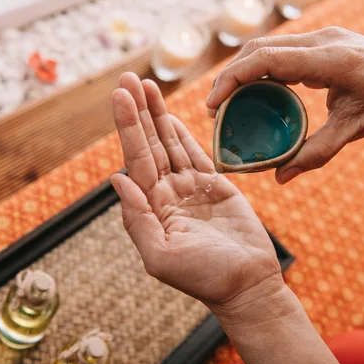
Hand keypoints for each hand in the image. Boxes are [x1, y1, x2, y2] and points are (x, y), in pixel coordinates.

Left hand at [111, 73, 284, 308]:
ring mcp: (191, 188)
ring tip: (146, 86)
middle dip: (138, 111)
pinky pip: (196, 153)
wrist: (246, 285)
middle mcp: (167, 193)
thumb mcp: (161, 256)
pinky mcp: (216, 186)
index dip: (127, 126)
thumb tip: (116, 180)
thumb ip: (137, 219)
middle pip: (149, 144)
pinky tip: (170, 115)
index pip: (135, 158)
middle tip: (127, 78)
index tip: (119, 95)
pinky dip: (183, 133)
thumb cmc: (204, 278)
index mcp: (152, 207)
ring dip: (157, 115)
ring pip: (170, 143)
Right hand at [206, 26, 363, 182]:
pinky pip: (284, 50)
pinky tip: (259, 92)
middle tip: (215, 110)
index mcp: (331, 58)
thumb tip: (280, 177)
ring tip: (230, 102)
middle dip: (230, 76)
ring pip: (269, 46)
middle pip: (260, 48)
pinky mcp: (325, 42)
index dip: (232, 80)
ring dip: (245, 71)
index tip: (213, 107)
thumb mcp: (355, 130)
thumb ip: (316, 153)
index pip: (266, 59)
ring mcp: (325, 37)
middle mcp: (324, 40)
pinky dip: (264, 69)